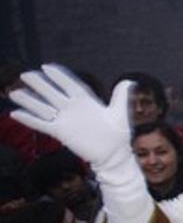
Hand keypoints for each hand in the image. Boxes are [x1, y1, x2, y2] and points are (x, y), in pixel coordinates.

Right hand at [10, 65, 132, 171]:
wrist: (114, 154)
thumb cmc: (118, 133)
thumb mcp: (121, 113)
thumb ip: (121, 97)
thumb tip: (130, 81)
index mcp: (86, 100)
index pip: (69, 85)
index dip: (58, 76)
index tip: (46, 67)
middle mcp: (72, 108)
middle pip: (52, 93)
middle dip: (39, 84)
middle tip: (24, 75)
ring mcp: (65, 120)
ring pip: (43, 107)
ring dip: (29, 101)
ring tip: (13, 93)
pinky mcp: (60, 132)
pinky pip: (41, 124)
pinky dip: (29, 119)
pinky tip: (15, 114)